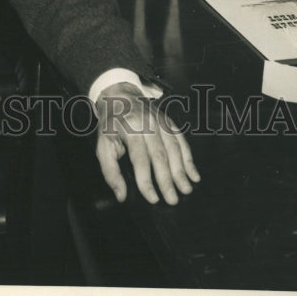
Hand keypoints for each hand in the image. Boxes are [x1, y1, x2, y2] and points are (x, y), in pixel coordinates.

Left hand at [95, 82, 199, 205]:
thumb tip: (121, 195)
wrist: (120, 95)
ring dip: (181, 171)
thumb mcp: (103, 145)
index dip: (146, 180)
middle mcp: (148, 123)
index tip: (153, 199)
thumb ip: (110, 171)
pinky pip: (181, 141)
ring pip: (174, 148)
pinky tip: (194, 174)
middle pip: (160, 155)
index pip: (140, 158)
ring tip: (186, 190)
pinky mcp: (169, 122)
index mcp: (130, 128)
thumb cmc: (111, 124)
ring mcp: (161, 121)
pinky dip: (189, 159)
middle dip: (167, 180)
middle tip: (173, 200)